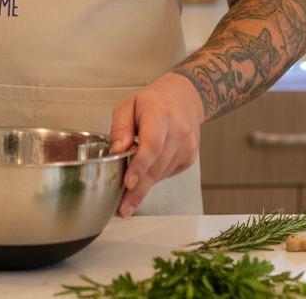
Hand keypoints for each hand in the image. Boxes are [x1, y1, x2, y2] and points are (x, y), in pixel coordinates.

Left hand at [109, 73, 203, 218]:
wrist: (183, 98)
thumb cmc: (152, 102)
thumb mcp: (128, 105)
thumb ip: (120, 128)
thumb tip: (116, 152)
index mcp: (159, 114)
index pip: (152, 144)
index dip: (139, 166)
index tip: (128, 183)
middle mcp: (178, 131)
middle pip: (157, 165)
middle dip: (138, 189)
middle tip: (123, 208)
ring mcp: (187, 146)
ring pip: (162, 173)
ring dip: (144, 186)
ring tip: (126, 198)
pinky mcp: (190, 158)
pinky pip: (168, 173)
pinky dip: (154, 178)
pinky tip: (144, 175)